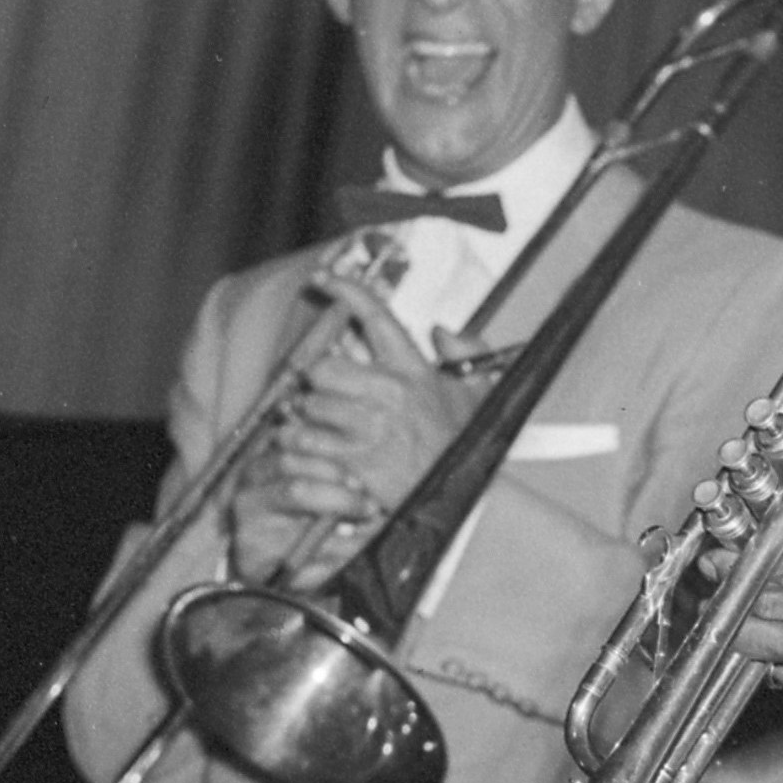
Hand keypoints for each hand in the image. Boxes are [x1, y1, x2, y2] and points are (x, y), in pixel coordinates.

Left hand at [239, 301, 453, 571]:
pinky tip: (312, 453)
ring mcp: (370, 428)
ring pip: (310, 406)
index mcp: (416, 372)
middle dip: (318, 382)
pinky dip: (301, 447)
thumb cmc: (464, 449)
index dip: (346, 291)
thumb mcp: (481, 396)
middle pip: (324, 367)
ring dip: (307, 417)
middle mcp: (390, 394)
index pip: (377, 318)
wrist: (462, 503)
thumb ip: (468, 354)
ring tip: (318, 428)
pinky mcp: (353, 461)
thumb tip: (442, 329)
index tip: (323, 279)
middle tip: (323, 394)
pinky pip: (307, 442)